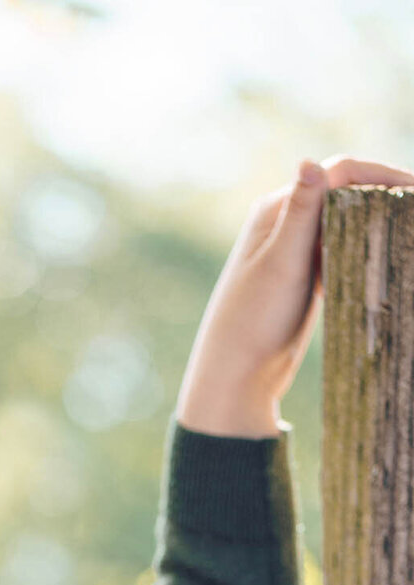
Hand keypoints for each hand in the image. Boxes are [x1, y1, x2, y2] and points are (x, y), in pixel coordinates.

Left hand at [176, 153, 413, 437]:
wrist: (236, 374)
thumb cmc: (253, 321)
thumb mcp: (281, 264)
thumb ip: (300, 214)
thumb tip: (309, 161)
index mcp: (276, 210)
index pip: (338, 174)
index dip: (380, 175)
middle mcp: (284, 224)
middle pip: (346, 195)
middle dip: (383, 198)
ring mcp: (294, 251)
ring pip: (346, 224)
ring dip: (376, 225)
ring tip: (408, 234)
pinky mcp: (304, 277)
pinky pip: (341, 252)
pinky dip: (363, 251)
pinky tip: (386, 260)